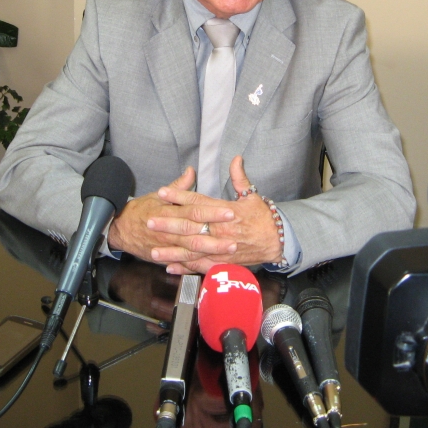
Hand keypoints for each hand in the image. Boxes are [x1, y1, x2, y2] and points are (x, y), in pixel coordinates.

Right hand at [107, 166, 235, 263]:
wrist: (120, 229)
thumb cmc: (141, 210)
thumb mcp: (158, 195)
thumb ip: (179, 186)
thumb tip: (192, 171)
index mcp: (169, 211)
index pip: (194, 211)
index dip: (212, 212)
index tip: (229, 212)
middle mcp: (169, 230)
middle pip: (196, 232)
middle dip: (216, 235)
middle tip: (234, 236)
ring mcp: (167, 246)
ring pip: (191, 250)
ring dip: (210, 252)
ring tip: (228, 252)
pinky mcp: (165, 257)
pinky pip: (183, 263)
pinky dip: (196, 266)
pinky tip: (211, 267)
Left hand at [147, 155, 282, 274]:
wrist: (277, 242)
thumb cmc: (263, 218)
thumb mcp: (252, 195)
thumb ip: (240, 178)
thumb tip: (236, 159)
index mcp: (225, 211)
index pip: (198, 202)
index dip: (179, 196)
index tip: (163, 192)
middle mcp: (220, 230)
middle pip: (191, 226)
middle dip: (169, 224)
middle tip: (150, 221)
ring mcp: (220, 248)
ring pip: (192, 249)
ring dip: (172, 250)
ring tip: (154, 250)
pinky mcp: (223, 262)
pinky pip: (201, 266)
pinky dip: (185, 268)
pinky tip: (170, 267)